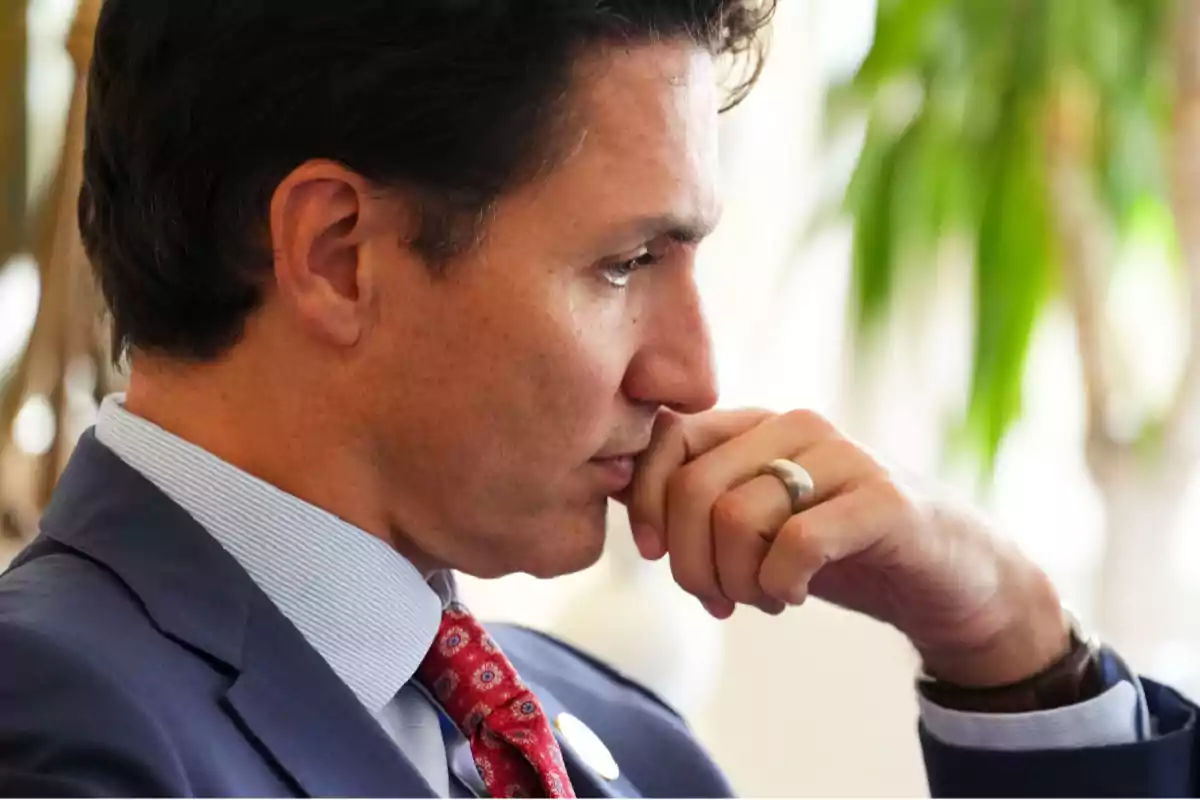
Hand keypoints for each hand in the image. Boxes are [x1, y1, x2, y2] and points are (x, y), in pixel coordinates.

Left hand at [622, 408, 1070, 687]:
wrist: (946, 577)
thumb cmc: (835, 548)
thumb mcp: (754, 519)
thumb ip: (692, 499)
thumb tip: (612, 485)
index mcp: (757, 424)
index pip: (667, 439)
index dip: (644, 502)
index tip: (654, 554)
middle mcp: (797, 426)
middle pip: (693, 488)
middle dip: (688, 561)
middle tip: (717, 598)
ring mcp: (844, 457)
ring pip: (737, 517)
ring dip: (736, 581)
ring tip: (763, 597)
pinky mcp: (884, 500)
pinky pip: (795, 543)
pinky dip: (780, 585)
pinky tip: (795, 595)